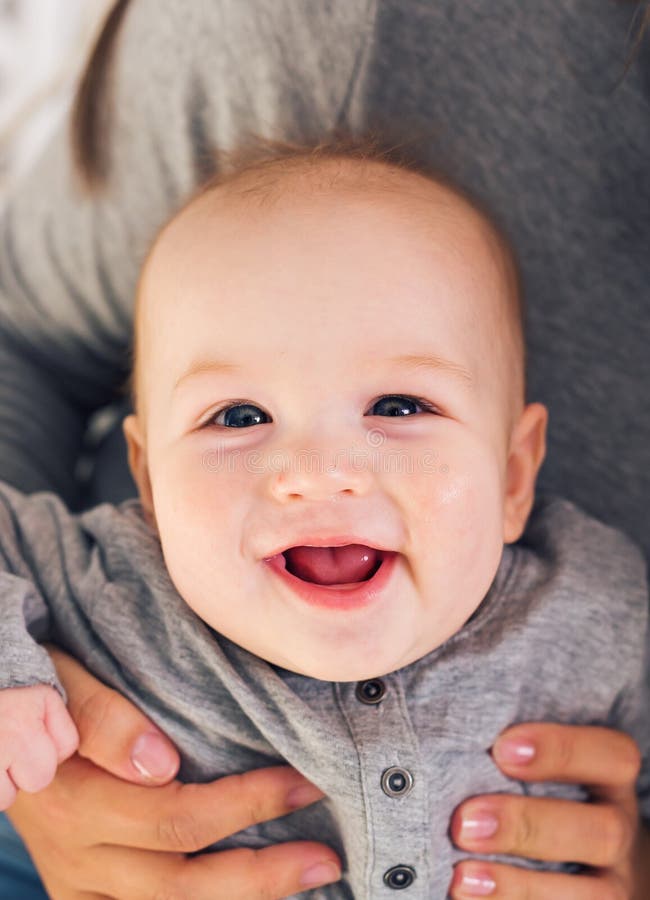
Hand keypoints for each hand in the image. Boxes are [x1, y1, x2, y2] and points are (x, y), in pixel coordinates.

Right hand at [8, 648, 340, 898]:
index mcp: (75, 803)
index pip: (177, 818)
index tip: (303, 782)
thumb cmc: (45, 696)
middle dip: (262, 871)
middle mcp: (76, 859)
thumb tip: (161, 764)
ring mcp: (76, 886)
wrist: (2, 734)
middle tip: (326, 854)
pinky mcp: (80, 897)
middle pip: (179, 884)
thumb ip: (103, 718)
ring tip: (305, 883)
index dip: (248, 805)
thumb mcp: (63, 686)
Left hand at [448, 722, 646, 898]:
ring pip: (591, 894)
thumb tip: (433, 705)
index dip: (561, 750)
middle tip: (463, 822)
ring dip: (519, 885)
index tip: (501, 746)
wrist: (583, 861)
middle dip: (527, 825)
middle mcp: (620, 829)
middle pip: (600, 830)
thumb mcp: (540, 765)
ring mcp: (615, 883)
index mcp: (609, 778)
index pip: (612, 756)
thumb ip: (508, 743)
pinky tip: (467, 898)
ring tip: (460, 876)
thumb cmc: (538, 789)